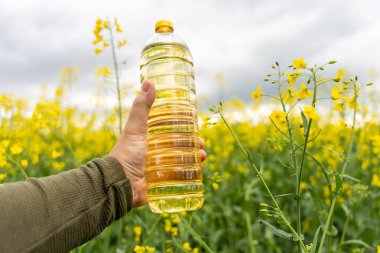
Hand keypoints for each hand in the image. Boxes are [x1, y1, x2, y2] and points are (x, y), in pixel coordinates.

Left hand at [109, 80, 206, 207]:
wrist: (120, 183)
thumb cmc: (126, 154)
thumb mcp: (135, 128)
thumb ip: (141, 107)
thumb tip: (149, 81)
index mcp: (150, 139)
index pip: (171, 130)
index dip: (184, 127)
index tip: (195, 125)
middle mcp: (156, 152)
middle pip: (179, 146)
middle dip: (193, 144)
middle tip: (201, 144)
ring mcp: (160, 168)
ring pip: (182, 160)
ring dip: (195, 158)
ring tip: (202, 156)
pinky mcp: (163, 182)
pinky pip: (180, 177)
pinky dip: (190, 174)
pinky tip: (198, 170)